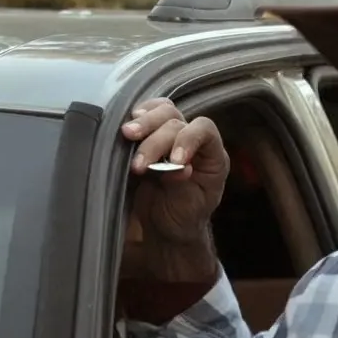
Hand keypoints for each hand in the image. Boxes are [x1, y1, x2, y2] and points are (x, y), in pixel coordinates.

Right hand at [119, 98, 228, 280]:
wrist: (164, 225)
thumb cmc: (183, 217)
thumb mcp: (187, 208)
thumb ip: (183, 186)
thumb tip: (179, 168)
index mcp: (212, 156)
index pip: (205, 130)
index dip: (188, 139)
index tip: (173, 162)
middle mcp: (193, 141)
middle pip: (176, 120)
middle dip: (156, 140)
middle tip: (139, 165)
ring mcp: (171, 136)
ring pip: (161, 112)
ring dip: (143, 123)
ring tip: (126, 135)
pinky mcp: (149, 137)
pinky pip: (146, 115)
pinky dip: (136, 117)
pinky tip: (125, 128)